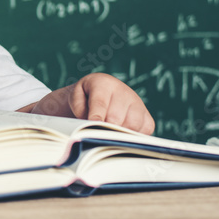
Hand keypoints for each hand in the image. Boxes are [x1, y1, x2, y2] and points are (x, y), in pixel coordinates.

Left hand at [22, 72, 154, 133]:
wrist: (93, 98)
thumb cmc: (79, 101)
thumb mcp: (72, 100)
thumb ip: (77, 108)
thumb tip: (86, 124)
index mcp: (102, 83)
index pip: (100, 103)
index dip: (96, 117)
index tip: (92, 126)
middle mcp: (122, 90)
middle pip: (117, 118)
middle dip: (105, 129)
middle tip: (95, 135)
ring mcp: (136, 103)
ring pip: (132, 126)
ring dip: (119, 133)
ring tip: (106, 133)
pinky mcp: (146, 116)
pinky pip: (145, 131)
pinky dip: (134, 136)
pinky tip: (121, 133)